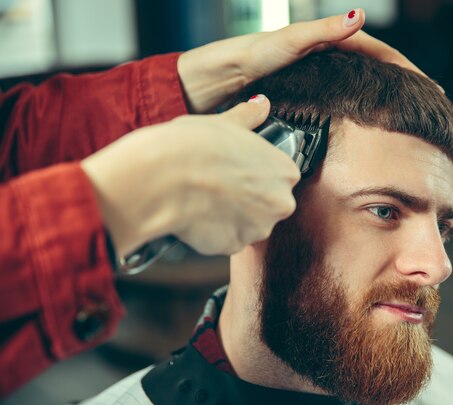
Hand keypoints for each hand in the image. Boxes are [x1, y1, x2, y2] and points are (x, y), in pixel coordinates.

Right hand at [82, 96, 299, 255]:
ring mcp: (258, 228)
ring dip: (232, 216)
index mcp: (284, 170)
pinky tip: (198, 214)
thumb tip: (261, 105)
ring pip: (248, 224)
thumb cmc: (193, 146)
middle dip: (248, 199)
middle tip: (220, 185)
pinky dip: (214, 232)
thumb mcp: (224, 122)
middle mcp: (280, 202)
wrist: (162, 179)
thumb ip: (248, 117)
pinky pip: (227, 240)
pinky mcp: (234, 247)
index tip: (239, 171)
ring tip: (206, 198)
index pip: (281, 176)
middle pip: (268, 204)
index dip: (257, 173)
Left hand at [178, 9, 427, 113]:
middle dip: (402, 87)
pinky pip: (335, 109)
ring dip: (383, 103)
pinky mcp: (297, 103)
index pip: (374, 53)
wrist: (201, 87)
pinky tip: (364, 133)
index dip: (403, 69)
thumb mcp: (281, 42)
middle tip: (430, 105)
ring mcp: (310, 83)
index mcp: (320, 44)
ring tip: (407, 121)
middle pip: (371, 73)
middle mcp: (319, 62)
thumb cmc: (235, 60)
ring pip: (356, 92)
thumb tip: (360, 17)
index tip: (430, 87)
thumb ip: (320, 32)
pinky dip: (355, 117)